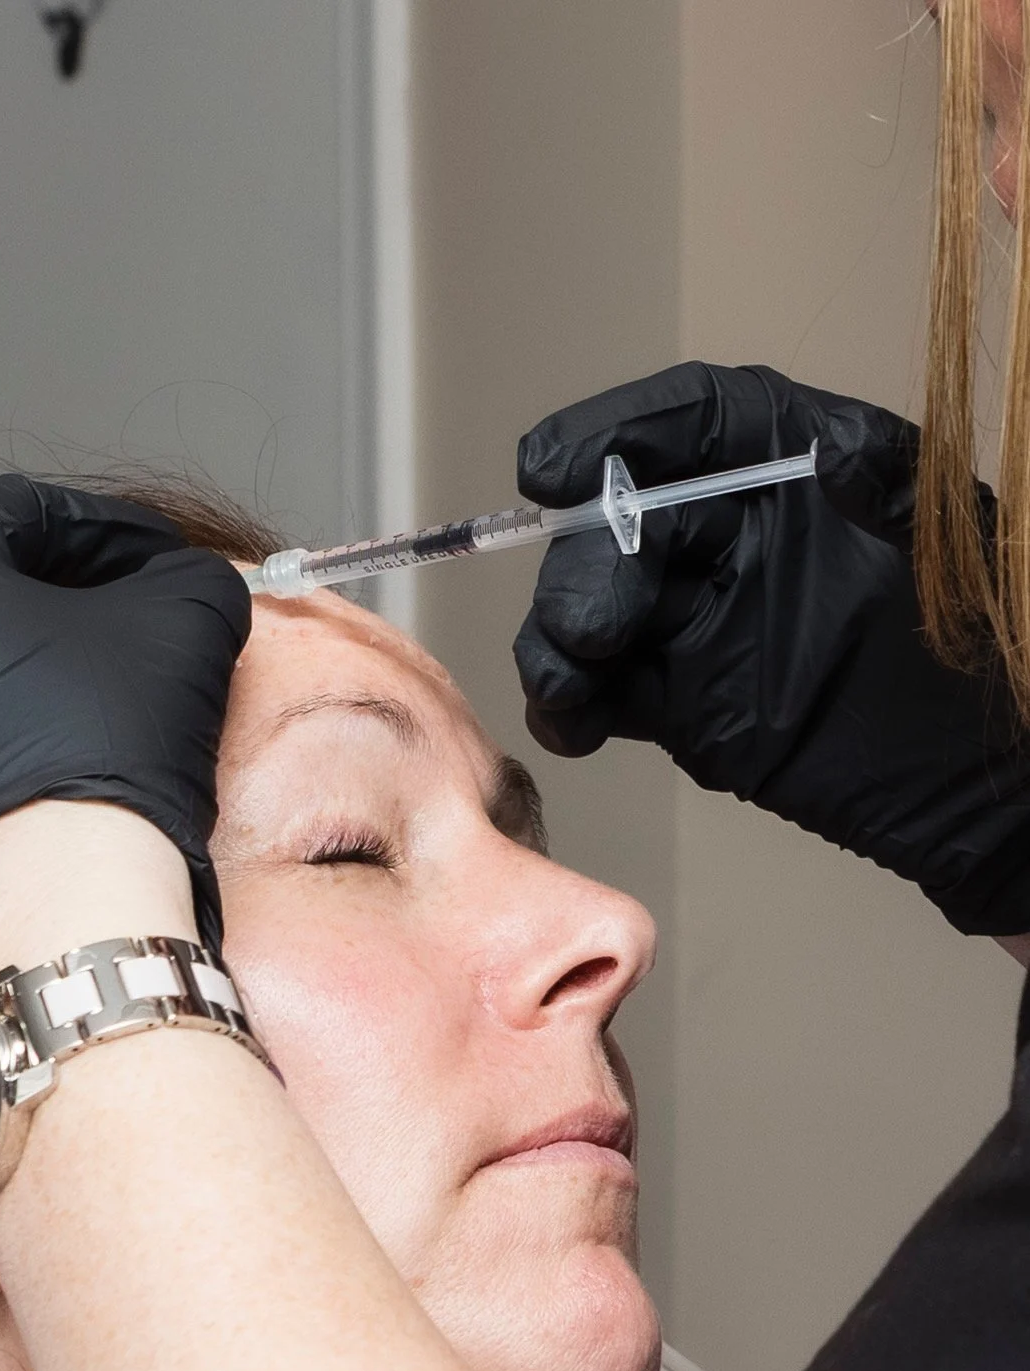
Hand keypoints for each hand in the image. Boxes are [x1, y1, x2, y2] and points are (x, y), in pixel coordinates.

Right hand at [513, 361, 1029, 935]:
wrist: (983, 782)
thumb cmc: (986, 649)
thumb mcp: (943, 542)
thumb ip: (881, 488)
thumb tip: (819, 457)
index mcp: (795, 466)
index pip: (690, 423)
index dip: (611, 434)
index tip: (548, 469)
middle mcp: (732, 532)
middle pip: (620, 519)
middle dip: (584, 564)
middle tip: (592, 629)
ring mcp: (697, 621)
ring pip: (591, 608)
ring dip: (556, 640)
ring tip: (568, 685)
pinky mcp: (680, 702)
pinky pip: (600, 691)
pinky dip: (568, 706)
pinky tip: (573, 724)